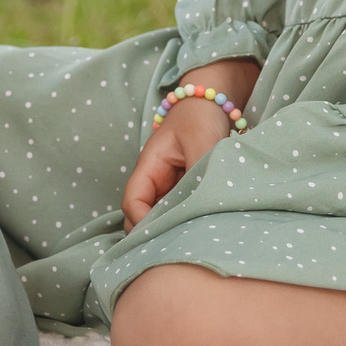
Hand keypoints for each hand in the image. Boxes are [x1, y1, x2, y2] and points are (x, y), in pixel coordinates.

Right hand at [121, 58, 258, 227]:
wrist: (212, 101)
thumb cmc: (200, 116)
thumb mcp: (200, 141)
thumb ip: (197, 172)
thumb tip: (199, 205)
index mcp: (149, 167)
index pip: (132, 203)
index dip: (142, 222)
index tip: (163, 234)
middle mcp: (155, 181)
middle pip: (141, 216)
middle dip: (154, 232)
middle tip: (180, 244)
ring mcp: (169, 187)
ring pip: (160, 217)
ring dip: (172, 228)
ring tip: (193, 238)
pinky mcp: (184, 190)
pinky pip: (178, 211)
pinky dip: (185, 221)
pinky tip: (201, 227)